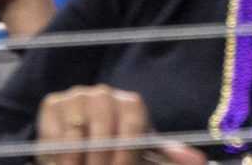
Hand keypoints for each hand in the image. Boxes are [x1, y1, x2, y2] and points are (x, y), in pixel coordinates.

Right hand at [35, 85, 199, 164]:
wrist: (82, 143)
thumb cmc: (119, 151)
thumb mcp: (143, 155)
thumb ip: (168, 157)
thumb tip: (199, 161)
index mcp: (130, 103)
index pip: (132, 120)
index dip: (127, 148)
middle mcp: (103, 93)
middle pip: (103, 124)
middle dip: (100, 157)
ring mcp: (76, 96)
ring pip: (76, 130)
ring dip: (78, 159)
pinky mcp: (52, 103)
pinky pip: (53, 131)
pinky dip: (57, 155)